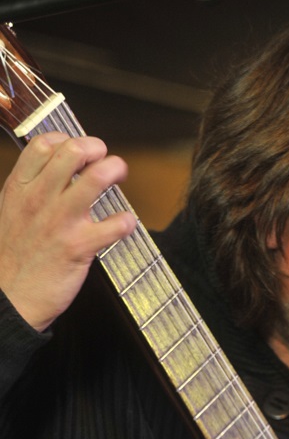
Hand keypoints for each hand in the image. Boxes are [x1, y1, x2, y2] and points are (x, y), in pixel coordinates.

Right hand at [0, 132, 136, 331]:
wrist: (9, 298)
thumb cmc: (13, 256)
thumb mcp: (10, 212)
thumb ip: (31, 188)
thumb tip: (57, 170)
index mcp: (21, 188)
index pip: (46, 144)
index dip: (70, 140)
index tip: (81, 151)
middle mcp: (40, 199)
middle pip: (74, 151)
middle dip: (98, 149)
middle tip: (106, 161)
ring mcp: (60, 221)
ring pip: (97, 177)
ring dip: (116, 170)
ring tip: (120, 175)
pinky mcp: (80, 247)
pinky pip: (115, 224)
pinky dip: (126, 221)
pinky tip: (124, 223)